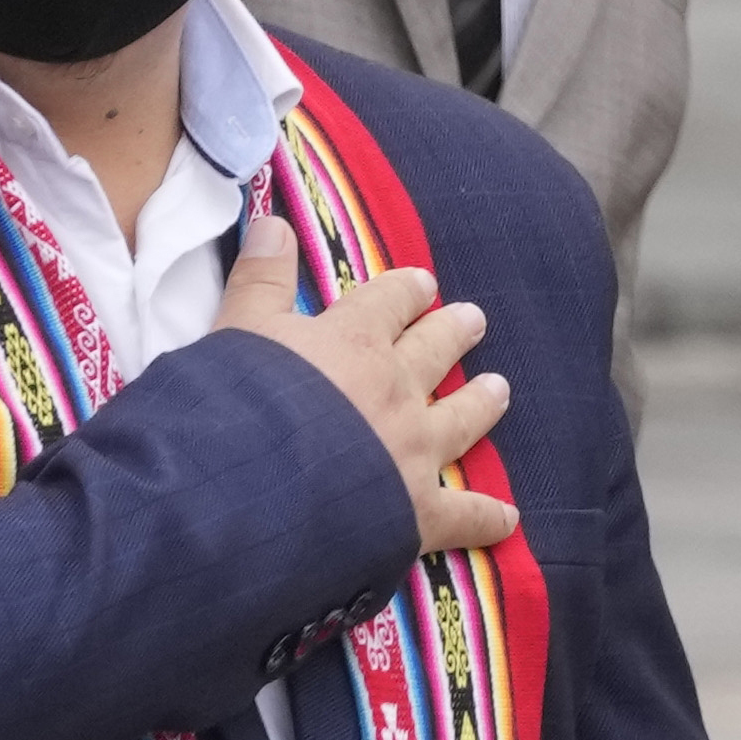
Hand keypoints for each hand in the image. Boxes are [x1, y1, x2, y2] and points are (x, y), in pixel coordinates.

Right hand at [215, 215, 518, 553]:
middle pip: (435, 350)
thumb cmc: (234, 405)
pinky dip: (486, 518)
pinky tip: (506, 518)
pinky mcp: (416, 513)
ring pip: (461, 418)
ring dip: (481, 402)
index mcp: (354, 341)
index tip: (423, 284)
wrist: (246, 490)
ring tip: (498, 389)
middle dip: (454, 333)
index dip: (407, 292)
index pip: (390, 302)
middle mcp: (395, 389)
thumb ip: (260, 278)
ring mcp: (413, 451)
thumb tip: (275, 221)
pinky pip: (463, 515)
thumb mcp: (237, 329)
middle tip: (475, 320)